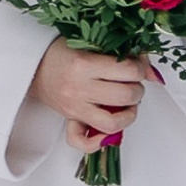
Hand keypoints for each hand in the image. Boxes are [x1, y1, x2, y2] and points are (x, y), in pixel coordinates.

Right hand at [35, 39, 149, 152]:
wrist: (33, 66)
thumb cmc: (61, 52)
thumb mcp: (91, 43)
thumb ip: (121, 54)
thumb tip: (151, 73)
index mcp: (83, 64)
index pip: (127, 70)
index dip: (140, 67)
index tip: (137, 65)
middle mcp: (79, 88)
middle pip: (125, 96)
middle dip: (137, 89)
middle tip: (133, 82)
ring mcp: (75, 107)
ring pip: (112, 123)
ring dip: (129, 115)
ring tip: (127, 104)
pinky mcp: (71, 120)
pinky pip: (83, 142)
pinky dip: (100, 141)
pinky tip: (108, 127)